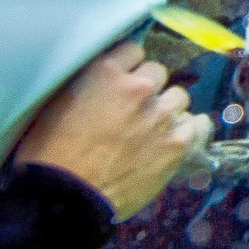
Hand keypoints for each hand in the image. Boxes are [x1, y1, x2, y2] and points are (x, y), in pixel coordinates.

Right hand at [15, 41, 211, 220]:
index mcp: (105, 72)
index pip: (133, 50)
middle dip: (146, 88)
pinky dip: (189, 130)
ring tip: (152, 129)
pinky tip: (177, 138)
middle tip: (133, 110)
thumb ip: (87, 83)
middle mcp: (138, 88)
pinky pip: (198, 124)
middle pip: (157, 72)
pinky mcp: (177, 144)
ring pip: (178, 96)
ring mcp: (160, 116)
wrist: (64, 199)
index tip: (123, 81)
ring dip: (166, 109)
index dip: (128, 67)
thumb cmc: (50, 156)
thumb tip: (102, 78)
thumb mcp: (56, 104)